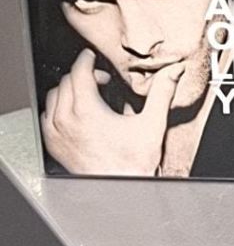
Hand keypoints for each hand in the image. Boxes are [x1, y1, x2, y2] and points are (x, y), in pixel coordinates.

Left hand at [41, 49, 184, 175]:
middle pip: (66, 81)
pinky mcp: (54, 145)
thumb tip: (173, 71)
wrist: (120, 189)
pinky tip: (76, 111)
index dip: (87, 59)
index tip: (93, 56)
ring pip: (54, 97)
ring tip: (89, 93)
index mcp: (87, 111)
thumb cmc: (133, 162)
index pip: (78, 72)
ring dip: (70, 90)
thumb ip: (162, 92)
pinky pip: (47, 115)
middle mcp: (67, 121)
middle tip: (102, 79)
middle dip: (83, 75)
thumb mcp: (153, 123)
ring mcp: (57, 134)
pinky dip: (59, 107)